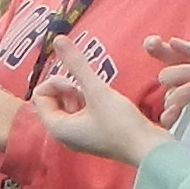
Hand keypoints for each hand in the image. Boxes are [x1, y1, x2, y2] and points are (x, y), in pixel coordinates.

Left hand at [31, 64, 164, 168]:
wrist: (150, 150)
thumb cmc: (123, 126)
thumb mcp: (97, 90)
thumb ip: (77, 64)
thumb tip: (57, 39)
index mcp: (58, 128)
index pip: (39, 95)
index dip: (57, 82)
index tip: (78, 84)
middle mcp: (65, 135)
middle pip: (53, 99)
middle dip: (70, 89)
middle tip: (91, 93)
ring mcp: (79, 136)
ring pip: (70, 103)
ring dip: (84, 94)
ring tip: (102, 100)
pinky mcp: (94, 133)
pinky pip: (83, 110)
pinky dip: (93, 102)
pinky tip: (109, 106)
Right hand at [138, 34, 189, 122]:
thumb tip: (172, 42)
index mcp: (186, 64)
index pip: (163, 53)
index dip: (155, 47)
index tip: (156, 43)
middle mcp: (179, 84)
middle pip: (166, 76)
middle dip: (183, 72)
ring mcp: (180, 104)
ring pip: (169, 97)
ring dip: (184, 91)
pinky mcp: (182, 124)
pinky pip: (167, 119)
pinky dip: (171, 113)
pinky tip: (178, 109)